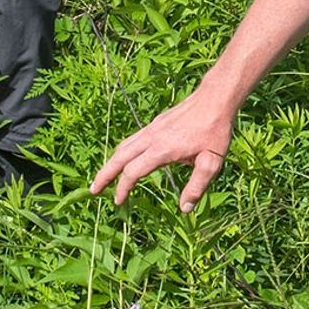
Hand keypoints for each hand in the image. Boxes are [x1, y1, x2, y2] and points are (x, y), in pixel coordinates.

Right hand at [92, 89, 234, 210]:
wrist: (214, 99)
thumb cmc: (215, 131)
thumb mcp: (211, 162)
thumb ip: (197, 186)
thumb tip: (184, 209)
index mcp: (161, 150)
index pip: (133, 172)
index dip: (123, 188)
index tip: (118, 202)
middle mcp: (151, 138)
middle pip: (119, 157)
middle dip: (104, 175)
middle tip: (93, 190)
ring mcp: (151, 128)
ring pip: (123, 146)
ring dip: (111, 162)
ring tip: (105, 177)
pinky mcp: (155, 123)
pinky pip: (132, 139)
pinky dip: (122, 151)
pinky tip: (126, 158)